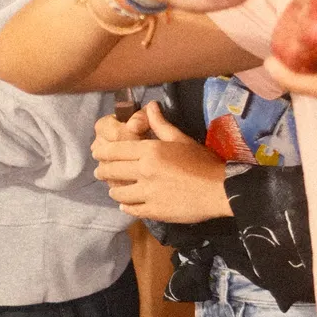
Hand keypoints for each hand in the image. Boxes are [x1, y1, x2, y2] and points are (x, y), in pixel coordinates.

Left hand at [92, 99, 231, 222]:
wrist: (219, 189)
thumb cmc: (202, 161)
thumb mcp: (181, 139)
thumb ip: (161, 124)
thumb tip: (150, 106)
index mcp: (149, 151)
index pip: (115, 151)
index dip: (102, 153)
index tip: (97, 154)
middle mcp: (144, 171)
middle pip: (112, 172)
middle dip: (103, 171)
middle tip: (100, 172)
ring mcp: (147, 193)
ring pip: (118, 193)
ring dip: (114, 190)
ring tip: (115, 189)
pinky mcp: (153, 211)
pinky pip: (131, 209)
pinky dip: (126, 206)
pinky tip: (126, 204)